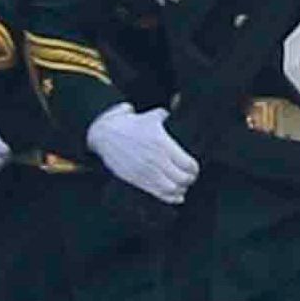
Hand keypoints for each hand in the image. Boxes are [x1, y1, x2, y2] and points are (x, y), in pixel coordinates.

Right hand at [85, 104, 199, 204]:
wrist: (104, 134)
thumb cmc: (131, 124)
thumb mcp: (151, 117)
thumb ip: (168, 115)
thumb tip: (180, 102)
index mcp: (163, 144)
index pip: (189, 164)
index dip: (195, 169)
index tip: (194, 169)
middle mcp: (156, 160)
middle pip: (183, 179)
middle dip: (189, 180)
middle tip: (189, 178)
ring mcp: (146, 171)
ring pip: (172, 189)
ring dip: (181, 190)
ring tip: (182, 186)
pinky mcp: (136, 179)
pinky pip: (158, 194)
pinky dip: (170, 198)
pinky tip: (176, 196)